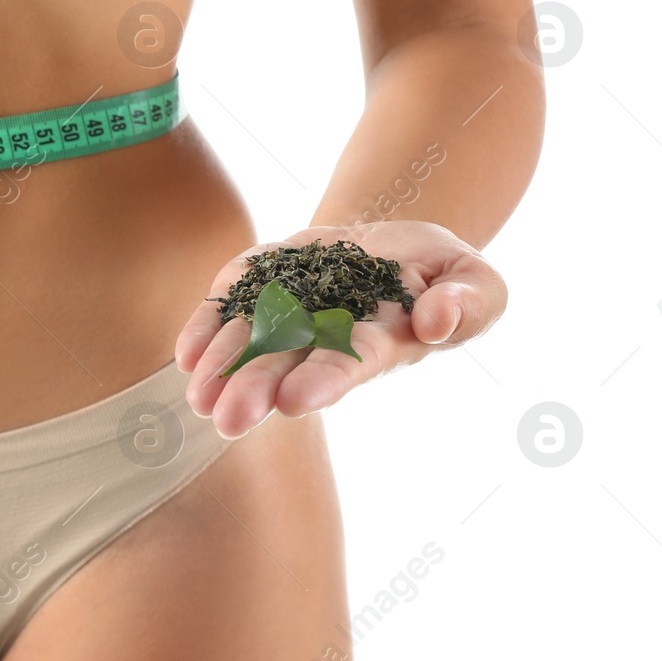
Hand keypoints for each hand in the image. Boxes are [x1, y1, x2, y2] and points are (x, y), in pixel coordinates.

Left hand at [174, 220, 506, 438]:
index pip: (348, 364)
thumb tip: (436, 320)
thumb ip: (469, 302)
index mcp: (378, 344)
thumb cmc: (443, 273)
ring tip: (197, 397)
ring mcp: (288, 311)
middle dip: (256, 388)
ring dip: (221, 367)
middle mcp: (325, 336)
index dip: (321, 381)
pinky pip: (229, 306)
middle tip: (227, 419)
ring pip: (249, 341)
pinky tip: (185, 355)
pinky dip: (205, 328)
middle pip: (287, 363)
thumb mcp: (476, 280)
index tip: (294, 400)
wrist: (394, 241)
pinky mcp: (261, 283)